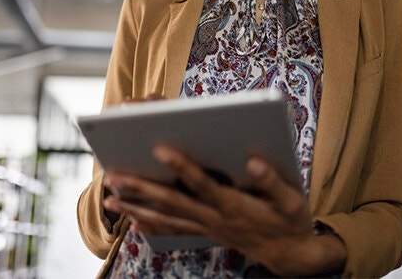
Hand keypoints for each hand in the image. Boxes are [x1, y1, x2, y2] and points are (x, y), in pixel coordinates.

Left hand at [103, 145, 345, 275]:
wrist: (290, 254)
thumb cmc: (290, 221)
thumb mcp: (292, 199)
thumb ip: (272, 181)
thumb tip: (253, 161)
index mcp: (234, 205)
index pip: (202, 183)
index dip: (182, 167)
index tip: (160, 148)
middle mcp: (215, 217)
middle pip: (172, 202)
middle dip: (140, 189)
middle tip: (113, 176)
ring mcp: (207, 226)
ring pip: (166, 217)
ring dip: (136, 209)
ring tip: (109, 200)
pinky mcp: (206, 231)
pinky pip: (174, 231)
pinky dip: (152, 226)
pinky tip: (133, 223)